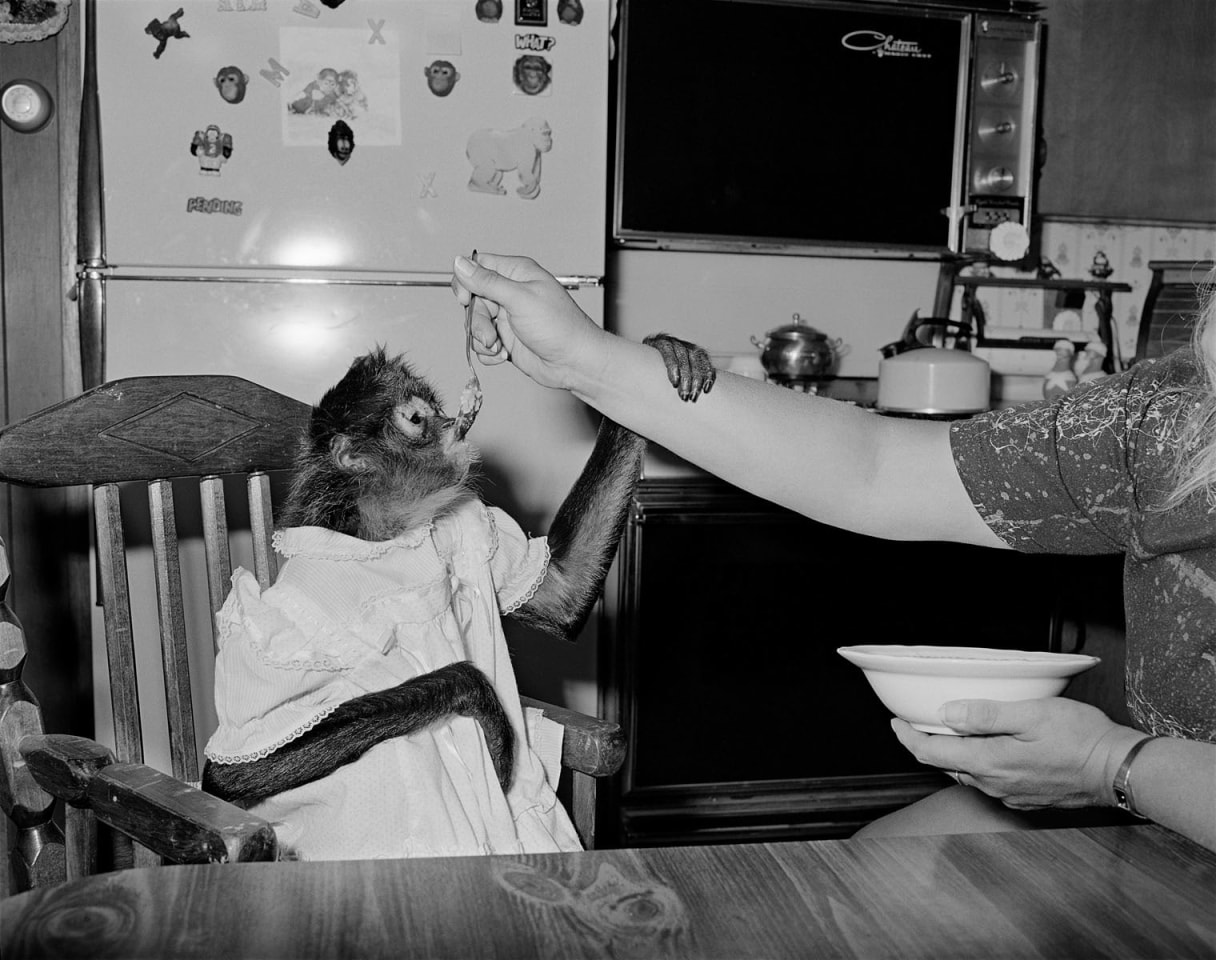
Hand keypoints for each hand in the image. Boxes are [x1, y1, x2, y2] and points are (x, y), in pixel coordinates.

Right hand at [451, 253, 606, 391]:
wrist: (574, 362)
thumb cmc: (560, 327)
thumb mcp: (520, 298)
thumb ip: (487, 281)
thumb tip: (460, 263)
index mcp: (516, 274)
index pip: (477, 266)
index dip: (466, 282)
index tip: (465, 299)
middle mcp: (511, 293)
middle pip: (473, 299)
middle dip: (477, 320)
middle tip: (490, 333)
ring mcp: (508, 317)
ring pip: (476, 323)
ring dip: (482, 339)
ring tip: (499, 347)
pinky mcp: (506, 339)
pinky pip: (483, 343)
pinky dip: (488, 352)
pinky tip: (503, 354)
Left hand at [891, 697, 1145, 810]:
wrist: (1120, 770)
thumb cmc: (1081, 738)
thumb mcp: (1030, 714)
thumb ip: (985, 715)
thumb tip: (947, 715)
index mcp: (990, 763)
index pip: (931, 754)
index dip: (908, 738)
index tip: (897, 723)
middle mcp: (996, 785)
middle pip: (947, 766)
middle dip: (929, 745)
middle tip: (920, 723)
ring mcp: (1012, 795)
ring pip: (969, 774)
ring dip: (956, 754)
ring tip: (951, 732)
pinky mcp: (1027, 798)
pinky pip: (991, 781)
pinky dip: (980, 764)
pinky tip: (989, 749)